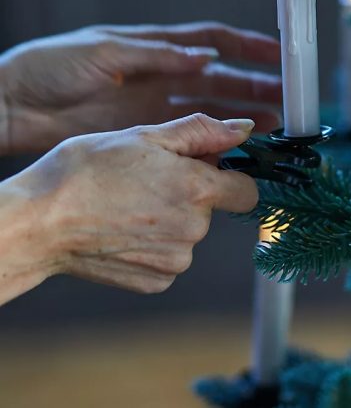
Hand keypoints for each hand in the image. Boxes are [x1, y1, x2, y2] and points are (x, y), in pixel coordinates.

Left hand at [0, 22, 281, 153]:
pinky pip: (188, 137)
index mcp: (156, 47)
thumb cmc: (51, 66)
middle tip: (288, 100)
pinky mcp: (145, 134)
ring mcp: (155, 107)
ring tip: (274, 126)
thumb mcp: (104, 52)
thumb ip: (156, 55)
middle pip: (221, 79)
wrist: (13, 105)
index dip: (249, 47)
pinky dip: (213, 142)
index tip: (281, 55)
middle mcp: (163, 76)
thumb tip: (206, 57)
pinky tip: (234, 150)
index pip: (214, 41)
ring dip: (243, 115)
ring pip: (211, 110)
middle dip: (256, 86)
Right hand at [0, 114, 257, 303]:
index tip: (208, 168)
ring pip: (189, 233)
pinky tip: (124, 229)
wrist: (39, 221)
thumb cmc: (87, 170)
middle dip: (191, 192)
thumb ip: (203, 131)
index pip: (248, 191)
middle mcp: (194, 230)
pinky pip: (170, 257)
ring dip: (171, 218)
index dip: (232, 176)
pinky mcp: (156, 282)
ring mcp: (175, 261)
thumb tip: (245, 129)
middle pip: (212, 208)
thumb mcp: (146, 135)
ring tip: (130, 203)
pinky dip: (154, 244)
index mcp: (197, 190)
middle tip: (149, 179)